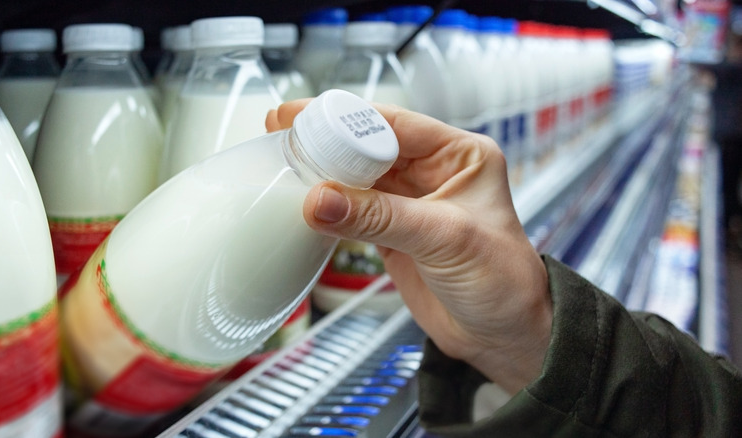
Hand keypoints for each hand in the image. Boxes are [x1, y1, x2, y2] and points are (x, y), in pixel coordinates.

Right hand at [266, 100, 551, 393]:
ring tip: (282, 164)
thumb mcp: (445, 239)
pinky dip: (327, 207)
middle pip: (369, 145)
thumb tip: (320, 199)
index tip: (303, 118)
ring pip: (357, 177)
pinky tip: (302, 201)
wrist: (502, 336)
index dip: (347, 119)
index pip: (396, 125)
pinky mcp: (391, 231)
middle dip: (327, 141)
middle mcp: (434, 172)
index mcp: (460, 155)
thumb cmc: (504, 282)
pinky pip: (351, 210)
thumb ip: (381, 217)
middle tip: (281, 136)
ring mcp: (410, 202)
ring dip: (323, 173)